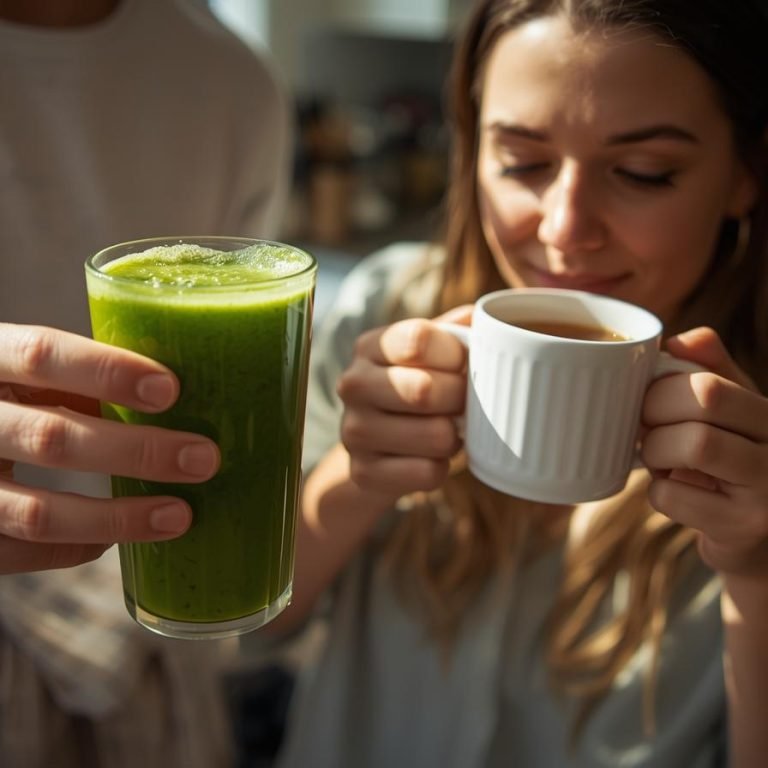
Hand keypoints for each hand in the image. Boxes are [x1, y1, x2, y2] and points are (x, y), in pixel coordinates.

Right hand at [0, 323, 219, 572]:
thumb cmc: (11, 399)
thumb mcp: (30, 375)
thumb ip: (82, 381)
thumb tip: (180, 400)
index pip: (41, 355)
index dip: (107, 371)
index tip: (170, 389)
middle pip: (52, 438)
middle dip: (138, 451)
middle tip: (204, 458)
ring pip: (37, 512)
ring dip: (117, 517)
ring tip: (180, 516)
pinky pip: (21, 552)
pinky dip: (76, 546)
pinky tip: (117, 539)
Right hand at [336, 307, 470, 502]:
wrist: (379, 446)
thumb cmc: (418, 387)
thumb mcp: (434, 352)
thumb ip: (460, 330)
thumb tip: (490, 317)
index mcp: (371, 345)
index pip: (419, 339)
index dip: (455, 355)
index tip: (462, 365)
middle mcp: (353, 384)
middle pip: (425, 390)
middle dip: (461, 400)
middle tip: (464, 404)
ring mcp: (353, 430)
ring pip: (435, 435)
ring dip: (455, 437)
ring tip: (448, 430)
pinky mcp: (363, 472)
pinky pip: (427, 473)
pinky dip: (442, 467)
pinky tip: (432, 457)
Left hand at [640, 327, 767, 577]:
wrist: (759, 543)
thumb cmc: (732, 466)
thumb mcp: (729, 415)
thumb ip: (709, 372)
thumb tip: (680, 339)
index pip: (711, 378)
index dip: (662, 386)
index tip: (647, 402)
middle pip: (704, 398)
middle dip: (655, 410)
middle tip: (644, 428)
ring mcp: (767, 488)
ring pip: (695, 443)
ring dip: (656, 450)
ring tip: (658, 460)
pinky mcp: (744, 527)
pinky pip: (675, 496)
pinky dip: (657, 493)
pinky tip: (672, 494)